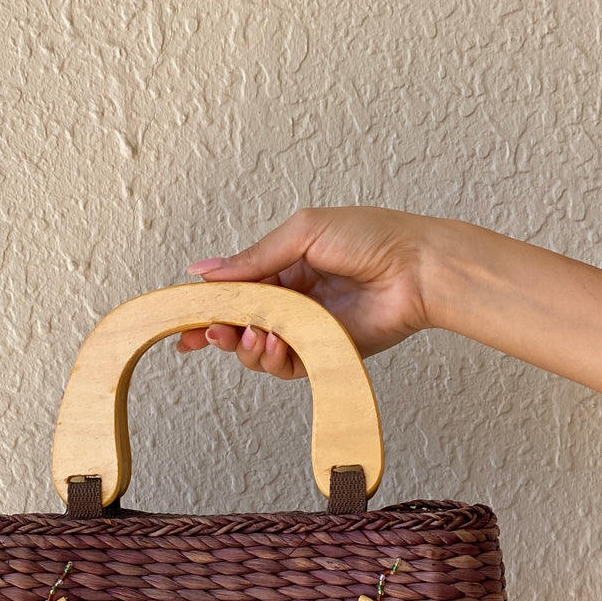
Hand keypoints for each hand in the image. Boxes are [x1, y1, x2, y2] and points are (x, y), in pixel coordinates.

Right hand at [178, 206, 433, 378]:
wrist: (418, 269)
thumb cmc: (372, 237)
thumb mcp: (303, 233)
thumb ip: (254, 258)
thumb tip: (203, 270)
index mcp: (283, 267)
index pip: (234, 291)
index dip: (207, 307)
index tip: (183, 321)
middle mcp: (292, 301)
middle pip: (240, 326)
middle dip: (220, 333)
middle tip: (210, 335)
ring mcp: (308, 330)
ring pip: (259, 352)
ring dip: (248, 348)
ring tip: (255, 335)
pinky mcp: (325, 354)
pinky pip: (288, 367)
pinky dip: (275, 360)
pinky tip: (276, 345)